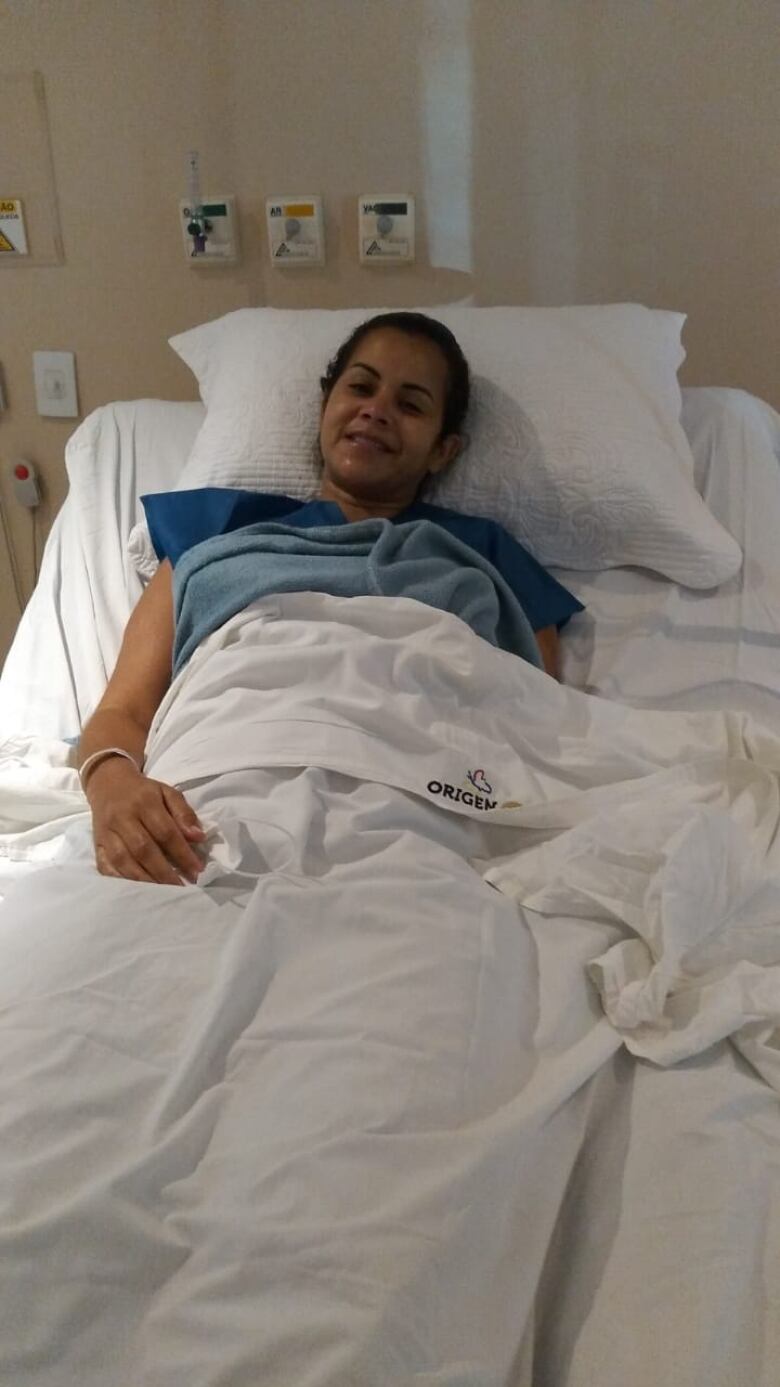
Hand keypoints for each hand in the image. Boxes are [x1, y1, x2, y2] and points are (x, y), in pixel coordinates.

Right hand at [86, 756, 206, 884]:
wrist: (108, 783)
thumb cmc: (144, 792)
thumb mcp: (168, 793)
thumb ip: (184, 813)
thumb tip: (199, 837)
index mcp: (144, 802)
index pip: (165, 831)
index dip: (182, 853)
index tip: (197, 870)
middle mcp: (122, 817)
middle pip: (143, 849)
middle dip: (164, 872)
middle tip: (182, 887)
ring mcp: (106, 832)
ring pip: (123, 861)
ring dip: (145, 880)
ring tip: (163, 892)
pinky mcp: (97, 844)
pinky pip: (105, 867)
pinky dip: (122, 880)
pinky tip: (138, 890)